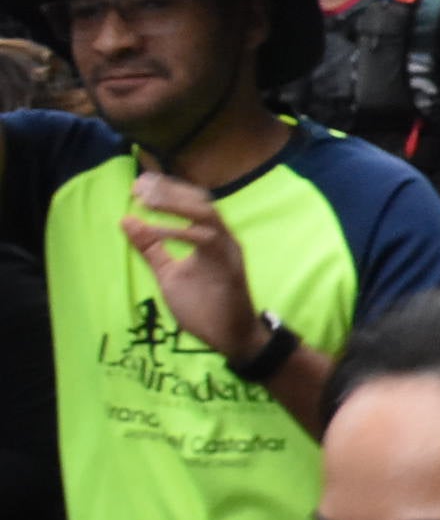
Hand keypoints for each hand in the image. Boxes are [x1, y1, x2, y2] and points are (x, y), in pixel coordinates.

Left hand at [119, 175, 263, 360]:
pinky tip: (155, 230)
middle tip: (139, 185)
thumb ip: (151, 248)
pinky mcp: (228, 267)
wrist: (232, 336)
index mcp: (211, 237)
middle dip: (169, 191)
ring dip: (176, 204)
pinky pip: (205, 241)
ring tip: (147, 199)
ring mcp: (227, 251)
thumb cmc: (203, 305)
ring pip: (207, 215)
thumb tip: (127, 220)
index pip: (192, 203)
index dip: (167, 190)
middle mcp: (223, 238)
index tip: (139, 183)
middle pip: (200, 202)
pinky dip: (179, 233)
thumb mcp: (169, 273)